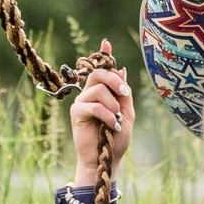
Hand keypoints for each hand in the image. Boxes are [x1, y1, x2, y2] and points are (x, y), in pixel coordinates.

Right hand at [70, 41, 134, 187]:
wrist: (106, 159)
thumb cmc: (116, 139)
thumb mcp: (127, 114)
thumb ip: (124, 93)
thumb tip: (121, 69)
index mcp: (103, 92)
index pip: (102, 69)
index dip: (104, 56)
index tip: (106, 43)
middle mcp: (90, 93)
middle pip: (99, 73)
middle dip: (113, 80)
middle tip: (124, 94)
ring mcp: (82, 102)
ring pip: (98, 90)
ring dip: (112, 104)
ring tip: (116, 119)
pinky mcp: (77, 112)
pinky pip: (93, 105)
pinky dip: (106, 114)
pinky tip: (111, 125)